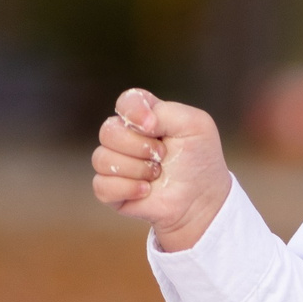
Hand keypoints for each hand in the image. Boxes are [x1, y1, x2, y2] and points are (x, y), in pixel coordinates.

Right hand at [91, 89, 231, 251]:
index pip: (125, 102)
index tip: (153, 126)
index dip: (133, 112)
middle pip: (108, 131)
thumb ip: (165, 112)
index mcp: (144, 115)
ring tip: (157, 175)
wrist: (201, 199)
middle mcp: (125, 136)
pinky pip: (101, 185)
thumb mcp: (195, 125)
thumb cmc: (199, 159)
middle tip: (163, 156)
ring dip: (137, 170)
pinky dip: (127, 189)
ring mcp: (115, 162)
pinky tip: (146, 190)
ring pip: (102, 159)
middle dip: (139, 147)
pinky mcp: (110, 189)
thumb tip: (138, 123)